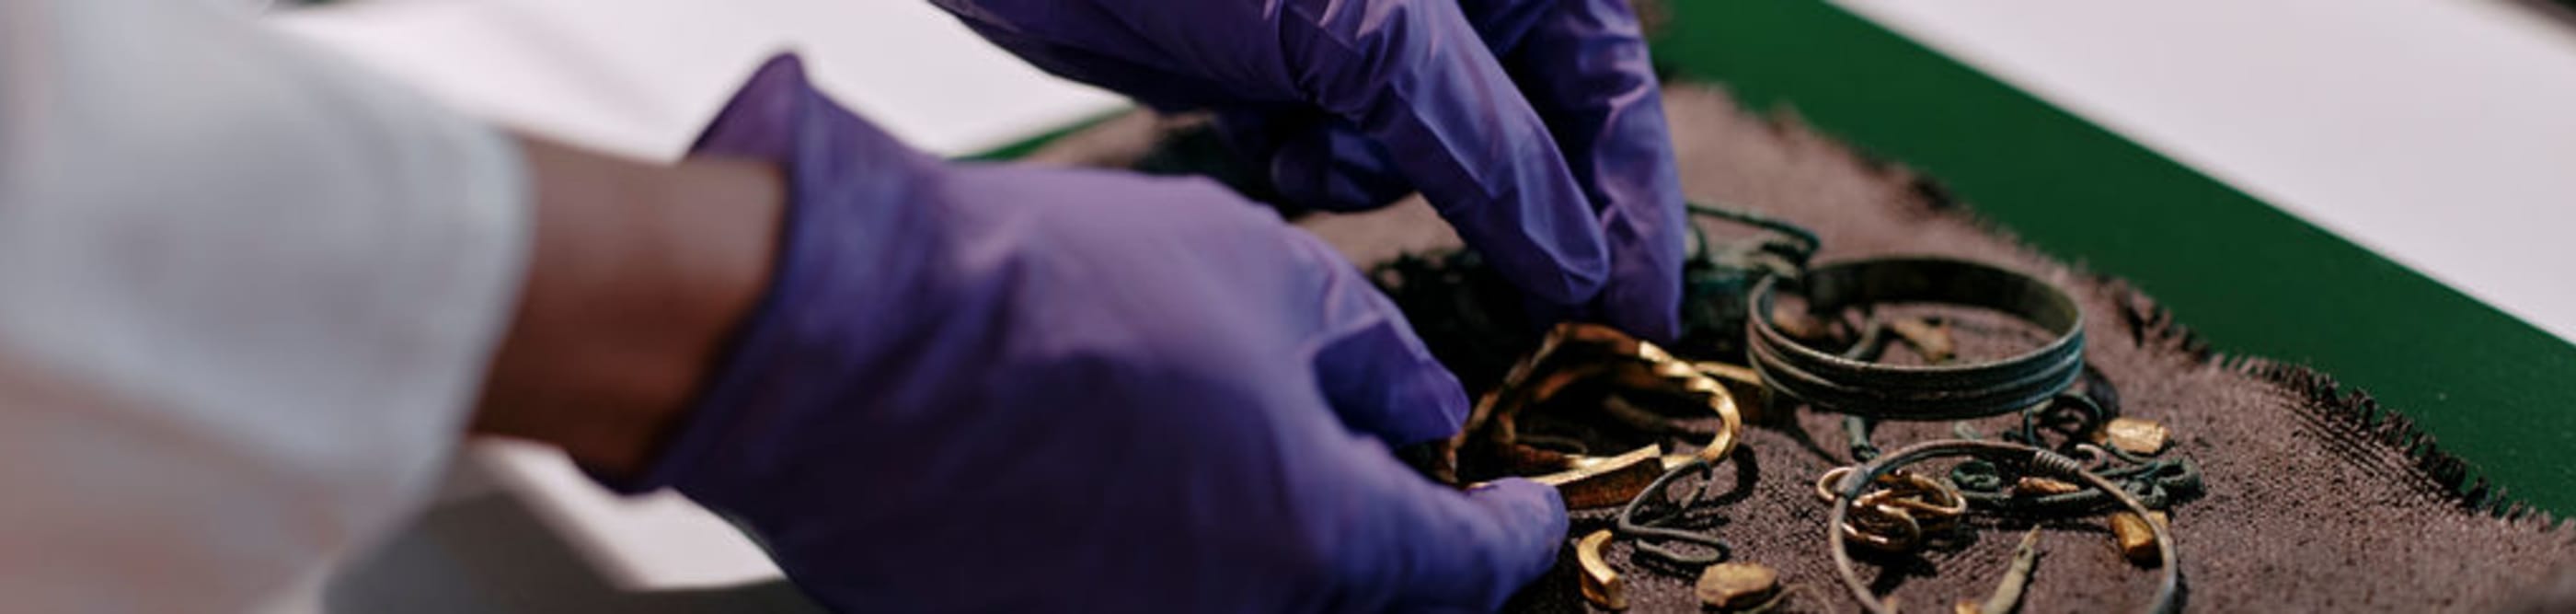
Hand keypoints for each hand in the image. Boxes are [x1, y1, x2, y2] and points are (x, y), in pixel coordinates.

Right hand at [605, 55, 1565, 611]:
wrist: (847, 343)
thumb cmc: (1044, 294)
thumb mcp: (1260, 270)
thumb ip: (1369, 353)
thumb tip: (1418, 401)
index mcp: (1320, 540)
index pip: (1463, 567)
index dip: (1513, 534)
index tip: (1528, 516)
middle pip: (1354, 595)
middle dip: (1381, 532)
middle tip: (1372, 459)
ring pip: (1243, 599)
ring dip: (1256, 536)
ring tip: (1206, 438)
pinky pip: (1131, 599)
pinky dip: (1151, 550)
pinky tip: (1111, 470)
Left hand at [933, 0, 1687, 340]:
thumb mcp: (1374, 38)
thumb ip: (1489, 150)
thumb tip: (1580, 261)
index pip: (1608, 81)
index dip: (1635, 201)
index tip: (1640, 317)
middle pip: (1532, 135)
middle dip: (1519, 216)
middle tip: (1546, 325)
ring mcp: (1367, 35)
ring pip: (1434, 164)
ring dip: (1385, 182)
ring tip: (1313, 146)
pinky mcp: (1289, 75)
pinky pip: (1346, 164)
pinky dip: (1316, 172)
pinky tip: (1267, 137)